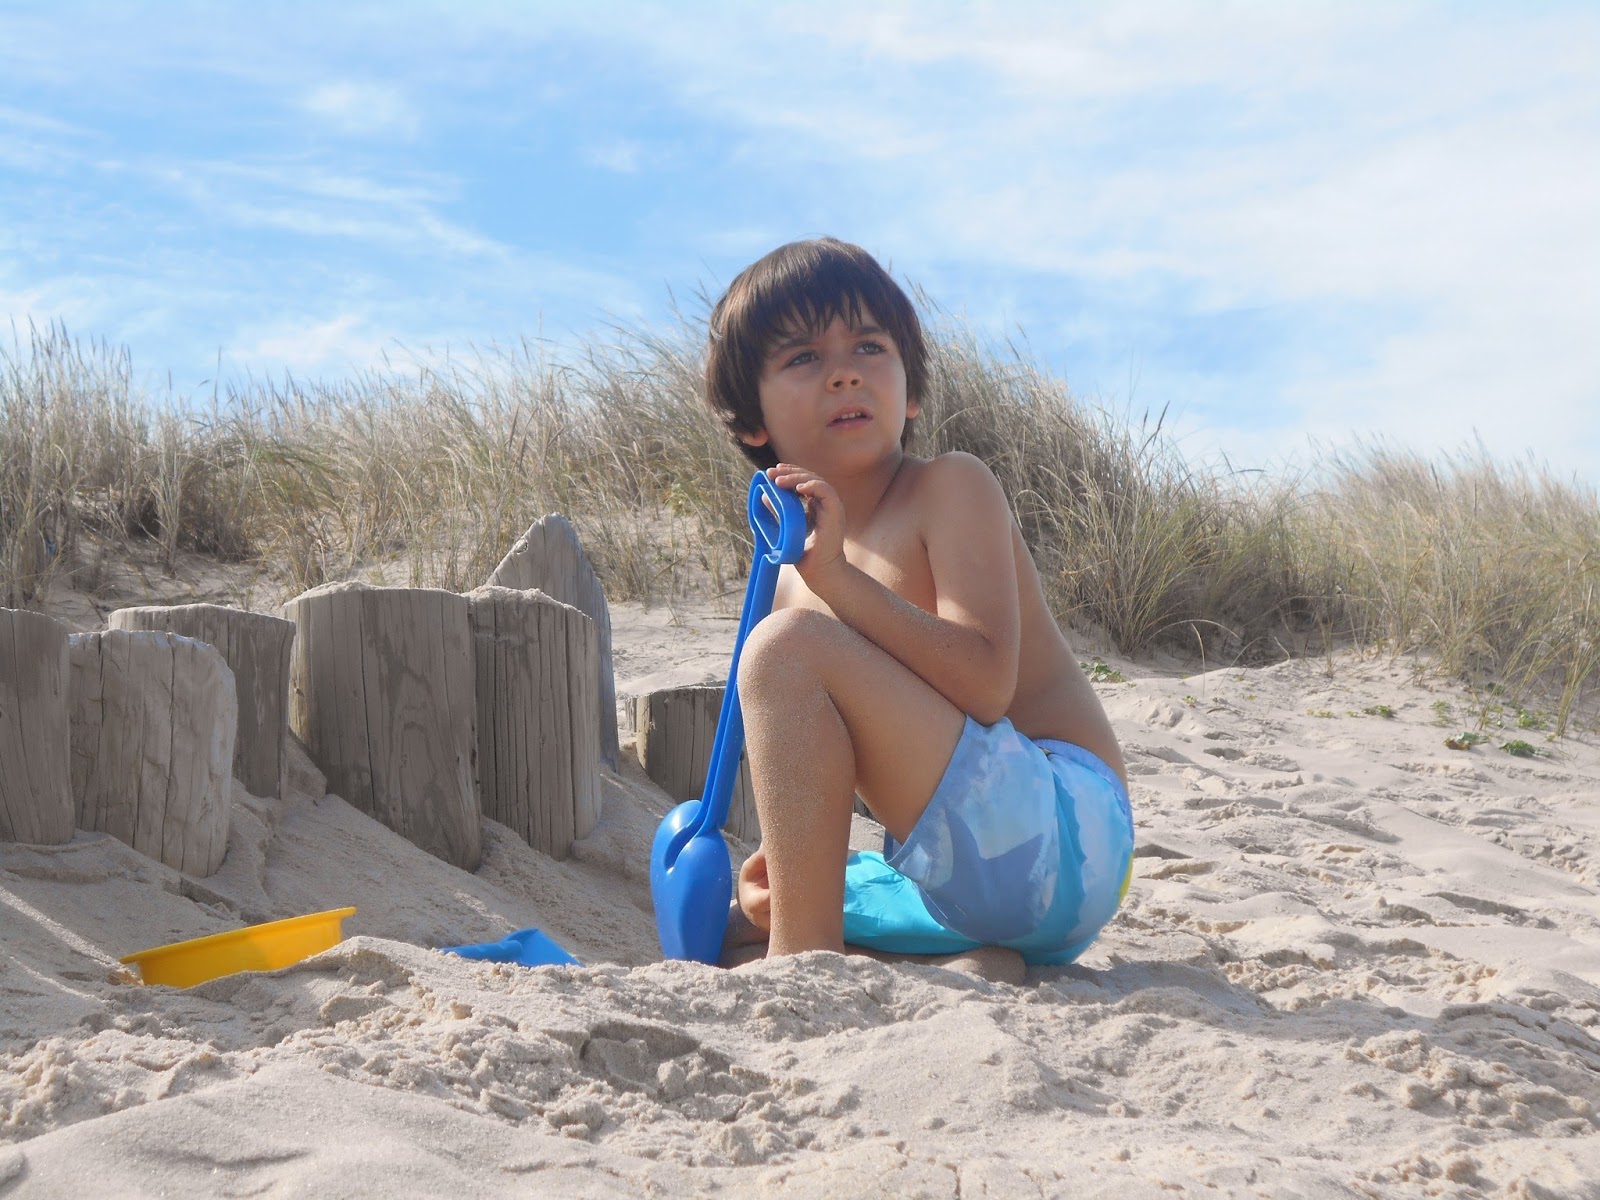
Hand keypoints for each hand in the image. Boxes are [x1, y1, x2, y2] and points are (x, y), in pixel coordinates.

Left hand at [767, 464, 845, 586]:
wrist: (819, 571)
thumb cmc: (803, 553)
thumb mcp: (786, 527)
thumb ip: (778, 512)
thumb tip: (764, 496)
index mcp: (817, 505)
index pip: (804, 482)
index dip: (789, 474)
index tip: (772, 473)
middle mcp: (825, 503)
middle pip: (809, 478)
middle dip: (789, 472)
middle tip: (771, 472)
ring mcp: (832, 506)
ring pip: (816, 481)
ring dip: (796, 478)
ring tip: (778, 481)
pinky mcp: (836, 511)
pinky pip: (826, 491)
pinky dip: (812, 486)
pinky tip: (797, 489)